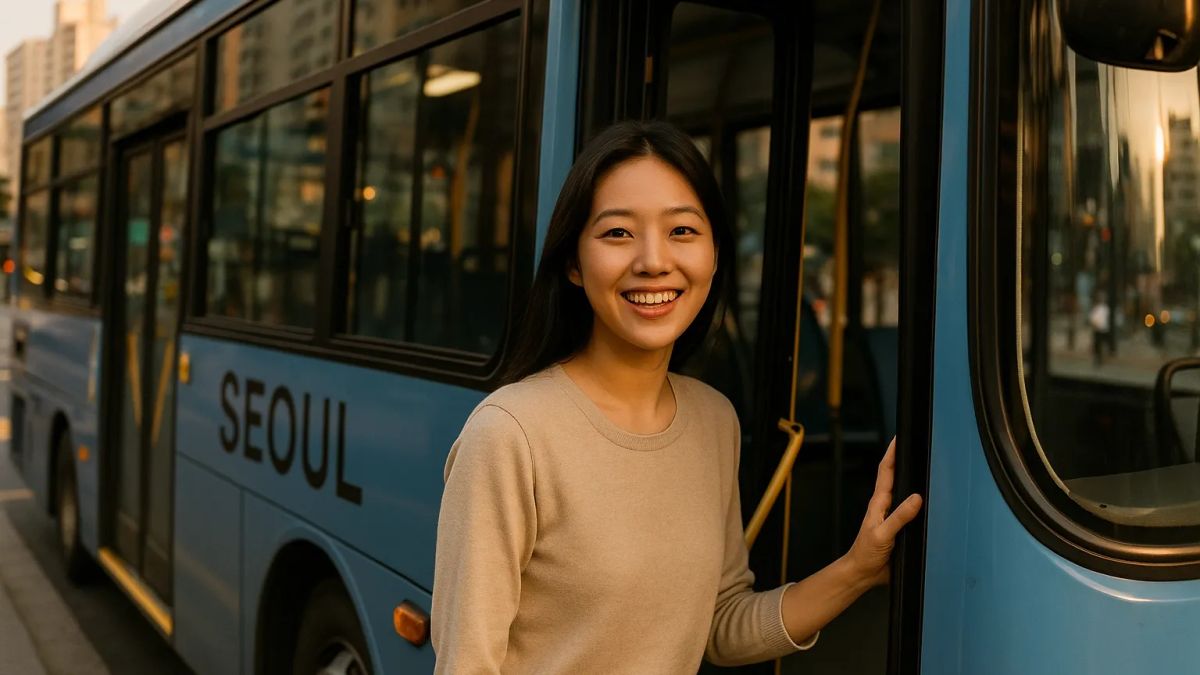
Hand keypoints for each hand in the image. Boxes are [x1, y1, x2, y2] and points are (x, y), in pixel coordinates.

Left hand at [844, 437, 922, 586]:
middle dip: (903, 459)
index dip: (892, 453)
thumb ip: (899, 517)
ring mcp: (893, 516)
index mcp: (879, 503)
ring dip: (912, 479)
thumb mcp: (883, 534)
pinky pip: (912, 511)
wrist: (863, 573)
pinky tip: (929, 500)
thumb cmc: (866, 554)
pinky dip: (920, 502)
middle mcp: (886, 506)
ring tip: (923, 465)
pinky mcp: (900, 528)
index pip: (887, 471)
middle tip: (915, 444)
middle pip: (896, 477)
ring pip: (905, 493)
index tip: (898, 437)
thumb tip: (917, 498)